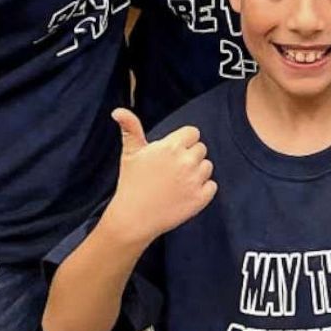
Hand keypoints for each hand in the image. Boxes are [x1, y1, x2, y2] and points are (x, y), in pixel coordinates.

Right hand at [107, 109, 216, 244]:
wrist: (133, 219)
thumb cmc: (131, 183)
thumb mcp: (130, 152)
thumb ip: (130, 127)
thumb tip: (118, 111)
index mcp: (171, 146)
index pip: (193, 133)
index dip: (183, 142)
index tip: (172, 153)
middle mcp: (186, 161)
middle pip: (201, 149)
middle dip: (189, 156)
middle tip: (171, 170)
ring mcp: (194, 181)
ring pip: (207, 167)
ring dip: (197, 172)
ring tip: (177, 182)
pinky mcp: (200, 199)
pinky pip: (212, 186)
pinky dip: (203, 190)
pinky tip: (185, 193)